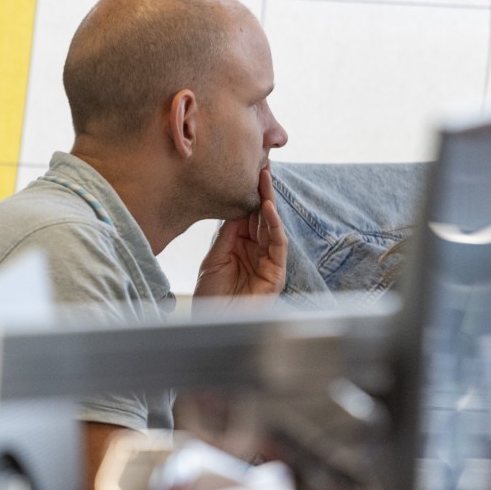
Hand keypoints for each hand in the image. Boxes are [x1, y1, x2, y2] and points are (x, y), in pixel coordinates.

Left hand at [193, 167, 286, 298]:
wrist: (213, 325)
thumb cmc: (212, 297)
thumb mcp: (216, 258)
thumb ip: (228, 234)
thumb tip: (235, 206)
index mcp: (241, 246)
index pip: (248, 214)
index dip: (248, 193)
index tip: (247, 169)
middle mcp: (257, 251)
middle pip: (261, 216)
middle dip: (262, 190)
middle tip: (261, 164)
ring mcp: (268, 262)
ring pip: (272, 226)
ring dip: (269, 201)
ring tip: (265, 178)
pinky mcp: (276, 273)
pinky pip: (278, 244)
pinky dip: (274, 225)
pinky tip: (267, 208)